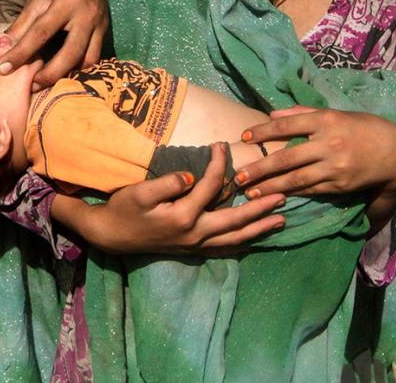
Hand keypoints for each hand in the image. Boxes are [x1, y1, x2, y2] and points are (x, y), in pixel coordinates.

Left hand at [0, 0, 109, 86]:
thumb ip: (22, 23)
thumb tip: (3, 47)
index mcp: (66, 1)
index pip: (40, 33)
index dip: (20, 53)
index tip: (3, 68)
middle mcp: (87, 14)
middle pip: (70, 54)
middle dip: (49, 75)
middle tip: (30, 87)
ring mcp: (100, 24)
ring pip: (87, 60)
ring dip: (68, 75)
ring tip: (47, 83)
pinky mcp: (106, 30)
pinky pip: (95, 56)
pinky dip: (80, 68)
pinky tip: (65, 74)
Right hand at [52, 143, 285, 254]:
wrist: (113, 236)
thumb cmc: (125, 210)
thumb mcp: (140, 192)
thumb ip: (167, 183)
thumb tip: (191, 176)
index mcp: (183, 216)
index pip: (209, 186)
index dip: (218, 164)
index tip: (222, 144)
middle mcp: (195, 234)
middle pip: (235, 219)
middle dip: (260, 207)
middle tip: (282, 195)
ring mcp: (196, 245)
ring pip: (235, 238)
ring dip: (259, 228)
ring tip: (281, 219)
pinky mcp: (194, 250)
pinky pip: (225, 248)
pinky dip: (243, 242)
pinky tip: (256, 238)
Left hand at [236, 106, 395, 199]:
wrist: (395, 150)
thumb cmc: (360, 127)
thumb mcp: (334, 114)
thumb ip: (302, 113)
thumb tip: (272, 115)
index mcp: (325, 120)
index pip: (286, 125)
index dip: (263, 132)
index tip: (244, 138)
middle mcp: (328, 143)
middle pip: (286, 158)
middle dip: (260, 169)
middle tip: (239, 176)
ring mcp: (334, 166)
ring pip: (296, 179)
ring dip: (270, 187)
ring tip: (251, 192)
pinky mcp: (340, 185)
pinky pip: (311, 189)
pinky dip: (292, 193)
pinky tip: (276, 196)